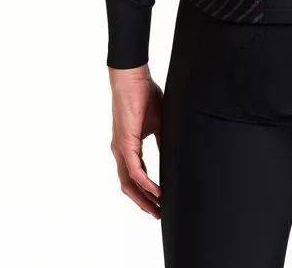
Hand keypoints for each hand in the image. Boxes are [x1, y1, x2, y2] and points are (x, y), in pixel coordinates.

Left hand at [109, 64, 162, 217]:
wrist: (133, 78)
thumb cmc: (144, 94)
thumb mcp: (157, 123)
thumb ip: (161, 140)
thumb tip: (170, 153)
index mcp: (128, 146)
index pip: (135, 176)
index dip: (146, 192)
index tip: (159, 203)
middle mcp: (121, 151)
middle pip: (129, 186)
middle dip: (144, 203)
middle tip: (159, 214)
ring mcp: (121, 148)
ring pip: (129, 183)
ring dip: (144, 199)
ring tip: (158, 209)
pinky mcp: (125, 143)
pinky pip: (134, 170)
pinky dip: (145, 183)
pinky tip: (157, 191)